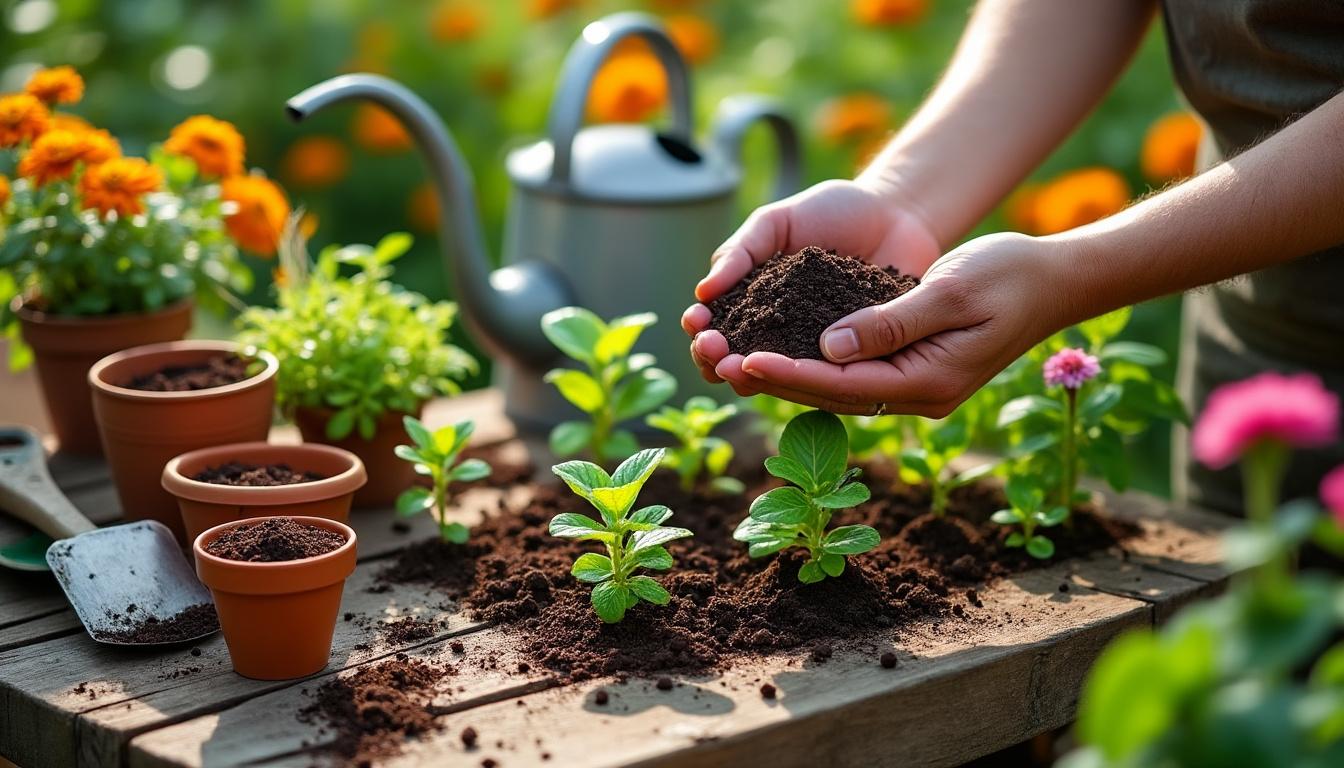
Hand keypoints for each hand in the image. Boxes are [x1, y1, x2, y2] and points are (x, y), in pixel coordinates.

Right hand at [682, 179, 941, 382]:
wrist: (896, 215)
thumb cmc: (832, 211)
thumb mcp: (777, 222)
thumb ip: (741, 251)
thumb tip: (702, 292)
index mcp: (752, 304)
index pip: (715, 330)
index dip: (701, 332)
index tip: (697, 322)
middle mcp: (778, 335)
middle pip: (736, 364)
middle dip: (716, 361)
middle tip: (716, 353)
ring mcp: (814, 352)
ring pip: (775, 380)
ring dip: (750, 379)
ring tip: (741, 369)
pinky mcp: (851, 361)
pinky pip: (827, 378)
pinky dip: (806, 381)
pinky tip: (795, 373)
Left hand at [702, 233, 1072, 416]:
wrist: (1055, 279)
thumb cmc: (1009, 276)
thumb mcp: (951, 291)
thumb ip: (891, 323)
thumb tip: (829, 348)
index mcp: (928, 383)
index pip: (842, 385)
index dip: (789, 373)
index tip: (743, 359)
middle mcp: (918, 396)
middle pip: (830, 395)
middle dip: (774, 380)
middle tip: (718, 365)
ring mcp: (916, 386)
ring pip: (837, 388)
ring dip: (786, 375)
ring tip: (732, 361)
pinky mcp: (913, 369)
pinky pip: (853, 374)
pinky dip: (813, 362)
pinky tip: (776, 348)